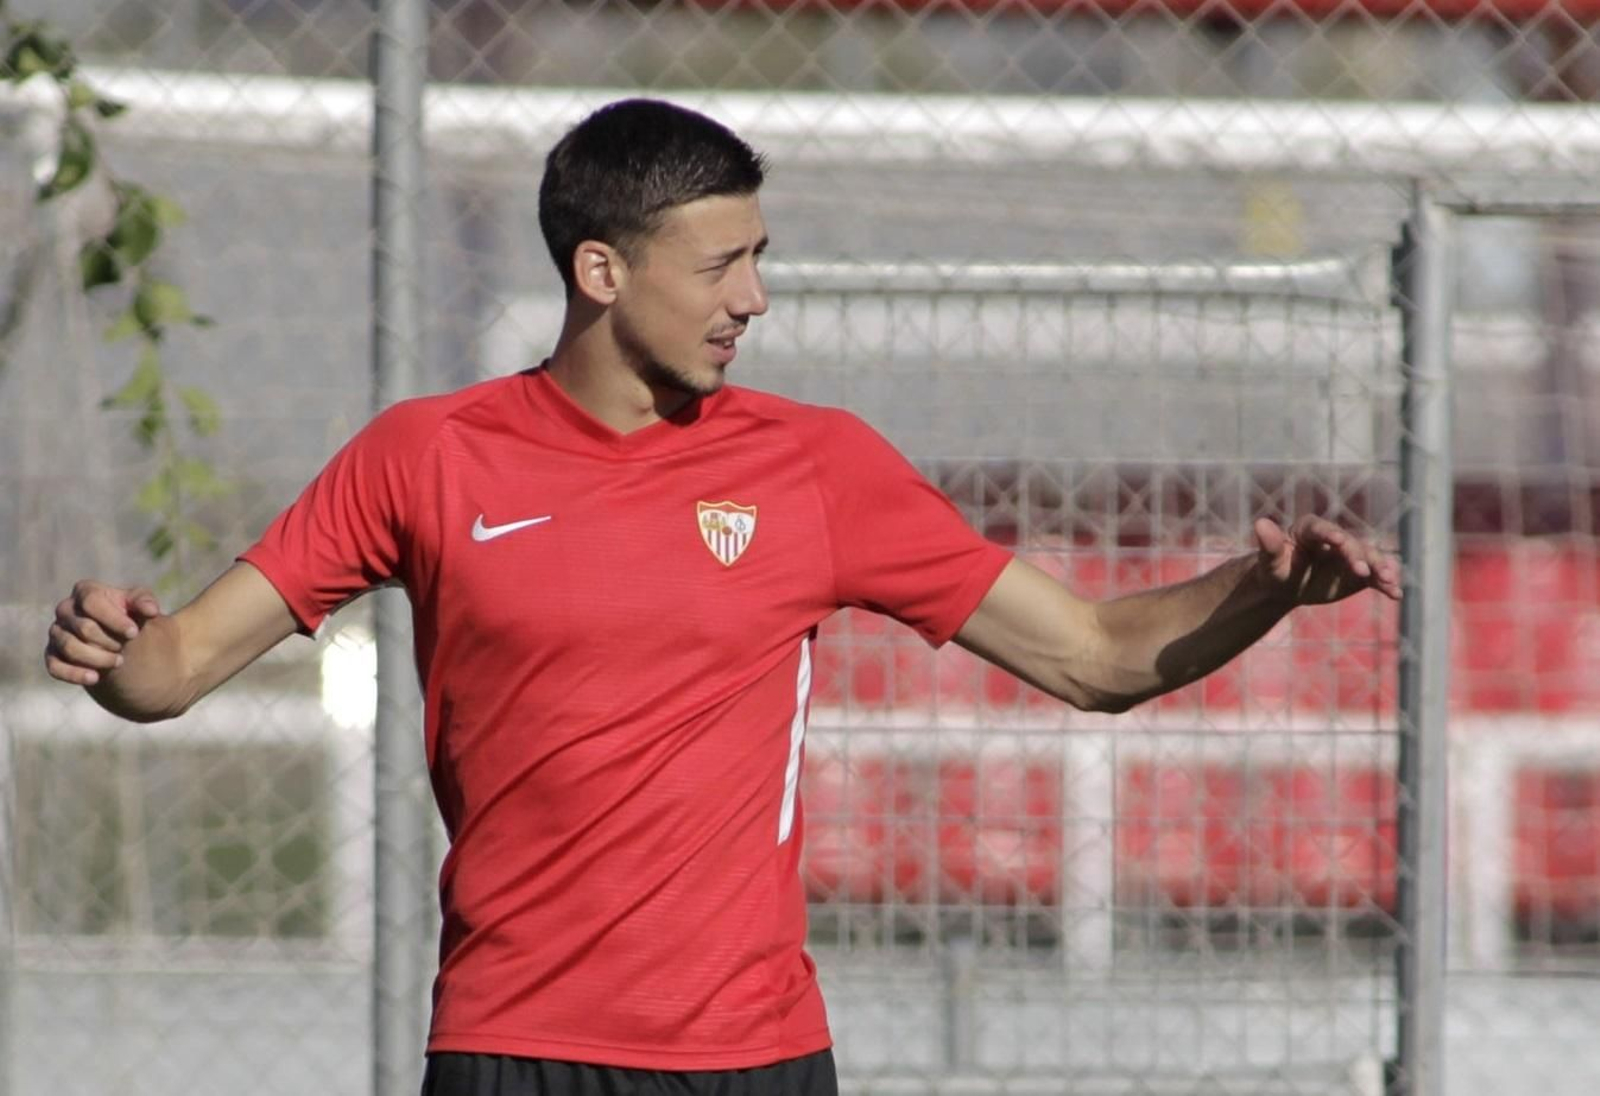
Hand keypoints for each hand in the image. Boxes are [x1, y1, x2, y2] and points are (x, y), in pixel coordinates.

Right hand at [45, 581, 162, 686]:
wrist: (119, 638)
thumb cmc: (129, 614)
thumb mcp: (140, 604)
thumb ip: (145, 602)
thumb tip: (151, 610)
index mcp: (85, 591)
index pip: (91, 602)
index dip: (113, 619)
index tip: (134, 633)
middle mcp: (65, 609)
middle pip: (84, 628)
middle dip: (109, 641)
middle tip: (125, 647)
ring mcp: (57, 632)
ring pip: (70, 648)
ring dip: (98, 658)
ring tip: (118, 661)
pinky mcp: (52, 654)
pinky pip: (55, 667)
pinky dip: (74, 674)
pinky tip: (95, 678)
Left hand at [1253, 516, 1401, 605]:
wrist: (1287, 585)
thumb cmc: (1275, 569)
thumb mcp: (1269, 561)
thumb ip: (1268, 544)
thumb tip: (1260, 523)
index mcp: (1309, 529)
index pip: (1321, 529)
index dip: (1329, 533)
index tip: (1337, 539)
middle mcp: (1335, 537)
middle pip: (1350, 544)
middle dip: (1357, 556)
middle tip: (1361, 570)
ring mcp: (1350, 554)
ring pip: (1369, 558)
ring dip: (1379, 568)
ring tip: (1388, 580)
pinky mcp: (1360, 573)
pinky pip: (1375, 577)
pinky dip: (1386, 584)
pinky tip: (1396, 594)